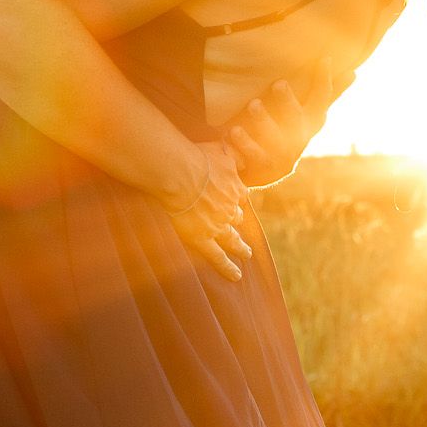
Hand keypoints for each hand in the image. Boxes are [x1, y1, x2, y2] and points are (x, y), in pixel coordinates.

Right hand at [162, 142, 253, 280]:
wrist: (180, 172)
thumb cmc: (196, 157)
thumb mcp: (221, 150)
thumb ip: (233, 154)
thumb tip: (241, 156)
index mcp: (235, 187)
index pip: (239, 195)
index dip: (235, 198)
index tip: (235, 200)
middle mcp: (230, 208)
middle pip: (236, 217)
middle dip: (237, 221)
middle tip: (239, 226)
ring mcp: (218, 225)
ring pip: (233, 239)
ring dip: (240, 247)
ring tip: (246, 254)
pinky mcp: (203, 238)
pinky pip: (218, 257)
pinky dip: (227, 267)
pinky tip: (236, 276)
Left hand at [225, 58, 353, 187]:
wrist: (266, 171)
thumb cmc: (289, 132)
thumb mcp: (308, 114)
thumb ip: (326, 94)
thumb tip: (354, 72)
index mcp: (310, 122)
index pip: (322, 99)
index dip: (324, 80)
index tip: (325, 58)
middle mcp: (299, 139)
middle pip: (297, 120)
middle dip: (288, 102)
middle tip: (278, 83)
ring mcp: (282, 155)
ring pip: (274, 139)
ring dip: (264, 121)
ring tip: (253, 105)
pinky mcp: (263, 168)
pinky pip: (253, 156)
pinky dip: (243, 145)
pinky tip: (233, 131)